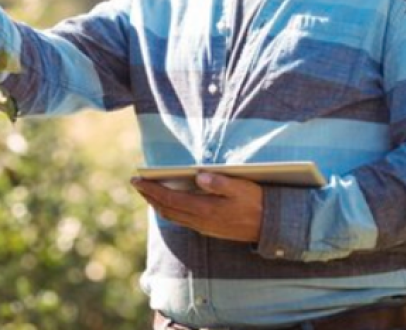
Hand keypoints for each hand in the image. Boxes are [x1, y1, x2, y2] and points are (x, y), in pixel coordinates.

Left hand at [131, 173, 263, 242]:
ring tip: (149, 192)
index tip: (137, 180)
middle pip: (166, 209)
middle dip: (149, 196)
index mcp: (205, 208)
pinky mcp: (208, 229)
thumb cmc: (256, 203)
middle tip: (137, 184)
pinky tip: (169, 203)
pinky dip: (170, 210)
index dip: (151, 189)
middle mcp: (200, 221)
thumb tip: (200, 176)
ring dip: (158, 204)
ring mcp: (203, 227)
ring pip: (173, 216)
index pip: (170, 198)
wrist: (269, 227)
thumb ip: (219, 182)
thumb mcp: (241, 187)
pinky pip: (182, 220)